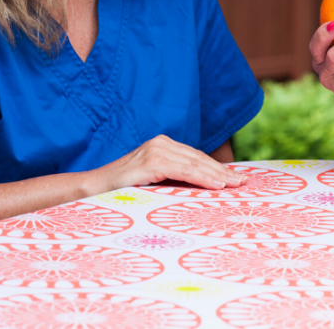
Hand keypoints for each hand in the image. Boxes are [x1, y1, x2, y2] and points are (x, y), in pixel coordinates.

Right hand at [89, 135, 245, 193]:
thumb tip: (200, 190)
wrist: (90, 189)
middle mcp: (160, 143)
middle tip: (243, 183)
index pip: (196, 157)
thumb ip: (172, 179)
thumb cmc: (121, 190)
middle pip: (199, 159)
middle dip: (223, 172)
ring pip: (195, 164)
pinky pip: (183, 170)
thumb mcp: (152, 182)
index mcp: (162, 146)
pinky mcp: (150, 162)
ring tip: (235, 185)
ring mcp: (155, 151)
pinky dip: (202, 177)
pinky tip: (216, 185)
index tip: (236, 178)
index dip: (217, 168)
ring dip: (218, 175)